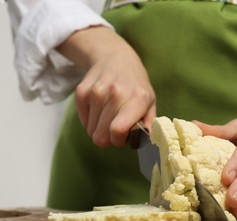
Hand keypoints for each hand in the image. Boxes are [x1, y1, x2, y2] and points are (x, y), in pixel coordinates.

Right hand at [57, 26, 155, 146]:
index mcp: (136, 98)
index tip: (123, 137)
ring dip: (100, 129)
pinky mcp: (82, 91)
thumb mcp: (150, 101)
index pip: (117, 130)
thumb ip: (150, 123)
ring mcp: (96, 91)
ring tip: (109, 117)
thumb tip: (148, 141)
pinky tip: (100, 110)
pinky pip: (83, 121)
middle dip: (108, 138)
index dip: (118, 141)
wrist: (115, 58)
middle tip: (116, 130)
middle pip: (101, 135)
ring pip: (91, 130)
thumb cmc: (135, 85)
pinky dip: (91, 121)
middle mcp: (115, 94)